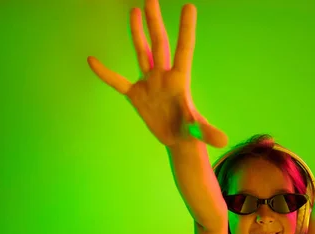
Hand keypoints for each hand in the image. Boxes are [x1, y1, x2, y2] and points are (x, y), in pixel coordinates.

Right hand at [87, 1, 227, 147]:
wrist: (177, 139)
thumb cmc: (190, 131)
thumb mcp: (197, 131)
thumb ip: (207, 132)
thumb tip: (222, 140)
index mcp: (180, 80)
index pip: (184, 49)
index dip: (186, 29)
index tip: (189, 6)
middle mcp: (163, 76)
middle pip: (159, 44)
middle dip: (155, 22)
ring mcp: (149, 82)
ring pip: (141, 52)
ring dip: (137, 32)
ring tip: (135, 11)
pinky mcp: (136, 94)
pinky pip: (117, 81)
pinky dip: (105, 73)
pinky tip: (92, 60)